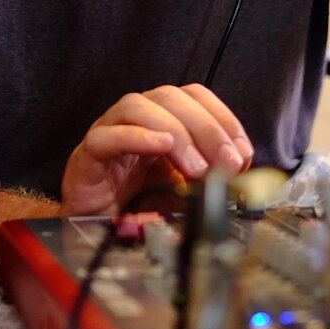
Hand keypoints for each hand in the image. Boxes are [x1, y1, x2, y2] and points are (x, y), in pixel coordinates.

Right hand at [60, 83, 253, 216]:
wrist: (97, 231)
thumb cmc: (136, 205)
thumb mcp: (185, 188)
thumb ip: (210, 175)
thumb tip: (240, 169)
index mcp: (160, 120)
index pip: (194, 97)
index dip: (222, 118)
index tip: (242, 152)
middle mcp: (134, 119)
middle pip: (169, 97)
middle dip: (205, 128)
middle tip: (225, 163)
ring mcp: (108, 133)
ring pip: (136, 106)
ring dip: (175, 132)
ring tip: (196, 167)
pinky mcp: (87, 156)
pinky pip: (106, 136)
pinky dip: (136, 137)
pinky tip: (160, 147)